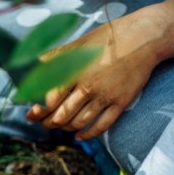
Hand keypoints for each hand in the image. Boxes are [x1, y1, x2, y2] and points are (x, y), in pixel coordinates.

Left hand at [26, 11, 163, 139]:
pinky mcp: (120, 103)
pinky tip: (79, 136)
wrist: (143, 38)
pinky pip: (101, 126)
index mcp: (75, 72)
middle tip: (42, 123)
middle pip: (61, 115)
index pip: (49, 100)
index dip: (38, 110)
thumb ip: (54, 57)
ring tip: (59, 126)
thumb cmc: (107, 39)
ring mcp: (105, 97)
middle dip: (47, 122)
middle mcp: (88, 87)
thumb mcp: (77, 44)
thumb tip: (30, 65)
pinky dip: (87, 134)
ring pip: (78, 123)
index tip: (31, 113)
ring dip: (65, 128)